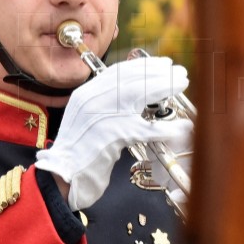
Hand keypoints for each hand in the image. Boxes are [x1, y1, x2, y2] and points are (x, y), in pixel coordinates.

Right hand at [35, 57, 190, 210]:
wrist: (62, 178)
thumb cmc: (79, 154)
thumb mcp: (88, 121)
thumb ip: (106, 107)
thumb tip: (137, 98)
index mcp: (86, 94)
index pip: (118, 71)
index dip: (144, 66)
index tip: (162, 64)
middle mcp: (91, 101)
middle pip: (130, 77)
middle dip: (158, 72)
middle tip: (179, 72)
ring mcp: (99, 117)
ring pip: (136, 93)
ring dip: (163, 87)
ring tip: (181, 84)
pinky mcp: (110, 137)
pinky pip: (143, 129)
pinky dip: (163, 128)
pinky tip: (179, 128)